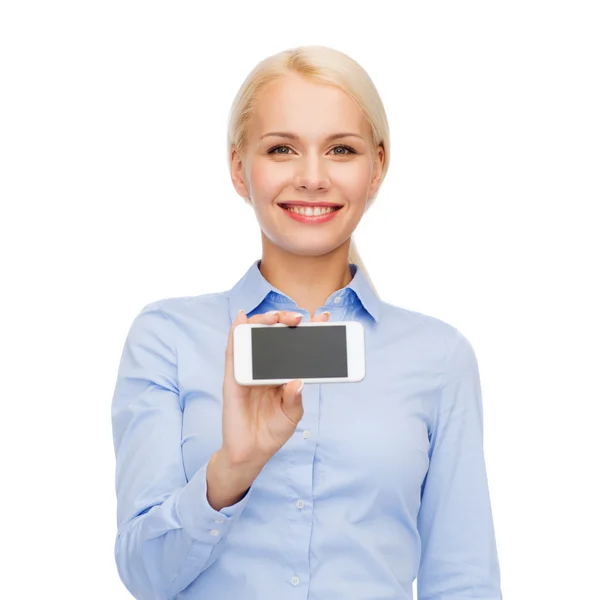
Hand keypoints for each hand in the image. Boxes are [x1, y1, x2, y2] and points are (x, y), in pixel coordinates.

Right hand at [221, 308, 330, 468]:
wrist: (251, 453)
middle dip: (285, 319)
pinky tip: (240, 319)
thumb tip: (298, 381)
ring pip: (253, 336)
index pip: (294, 345)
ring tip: (277, 317)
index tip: (323, 318)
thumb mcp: (292, 415)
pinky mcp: (233, 378)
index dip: (307, 330)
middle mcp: (265, 368)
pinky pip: (233, 351)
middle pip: (273, 334)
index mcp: (281, 374)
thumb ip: (295, 398)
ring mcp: (248, 370)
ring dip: (263, 321)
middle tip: (299, 318)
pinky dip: (236, 333)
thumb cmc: (272, 431)